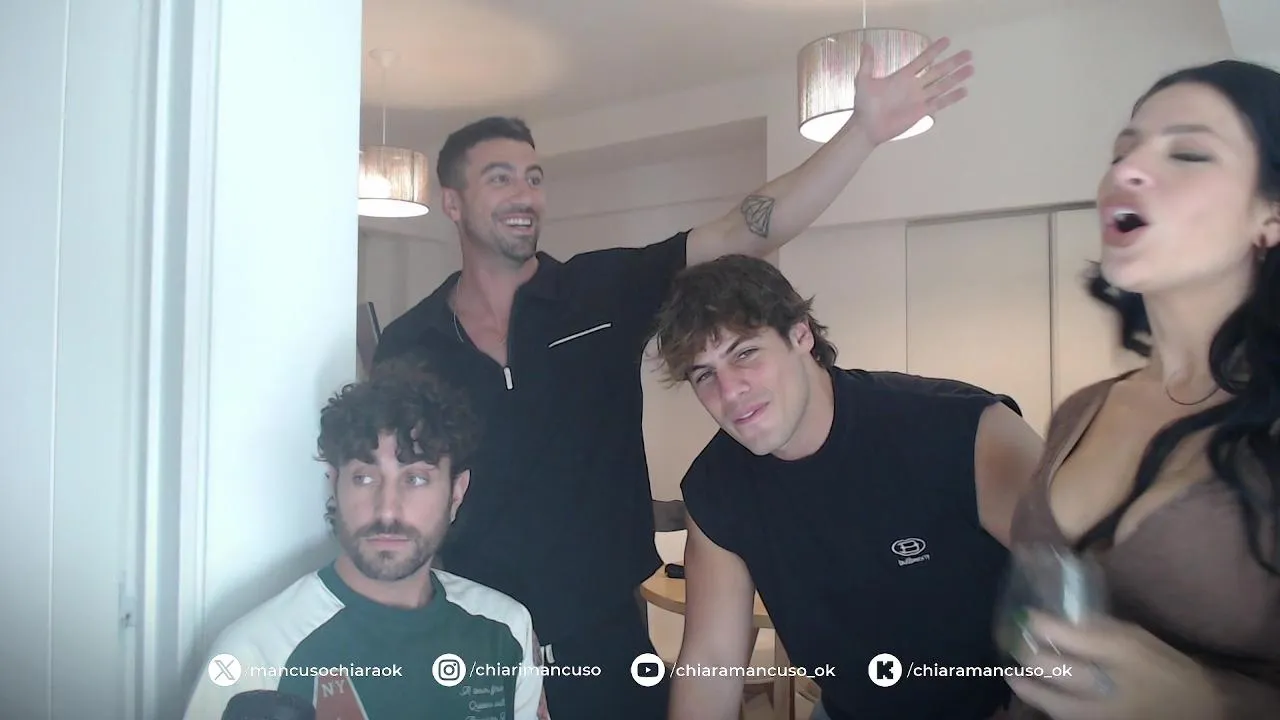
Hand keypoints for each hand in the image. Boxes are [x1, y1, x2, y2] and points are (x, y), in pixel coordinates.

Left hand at [848, 36, 973, 143]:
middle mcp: (914, 86)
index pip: (923, 60)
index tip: (947, 41)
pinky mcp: (921, 112)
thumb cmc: (864, 105)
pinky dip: (952, 98)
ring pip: (942, 85)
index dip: (934, 50)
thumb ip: (867, 63)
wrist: (866, 127)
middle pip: (938, 71)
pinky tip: (964, 90)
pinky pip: (939, 103)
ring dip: (957, 77)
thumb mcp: (863, 81)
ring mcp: (919, 99)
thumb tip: (866, 44)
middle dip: (953, 62)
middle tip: (968, 53)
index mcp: (903, 76)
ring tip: (971, 68)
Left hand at [1006, 611, 1223, 719]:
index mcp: (1122, 651)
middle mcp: (1111, 683)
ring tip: (1014, 677)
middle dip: (1028, 656)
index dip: (1038, 624)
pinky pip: (1069, 718)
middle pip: (1056, 669)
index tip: (1024, 616)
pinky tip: (1037, 697)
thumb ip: (1097, 627)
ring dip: (1030, 689)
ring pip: (1056, 704)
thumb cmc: (1164, 666)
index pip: (1067, 634)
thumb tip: (1059, 616)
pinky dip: (1050, 707)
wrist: (1199, 707)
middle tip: (1013, 646)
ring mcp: (1107, 712)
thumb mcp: (1135, 636)